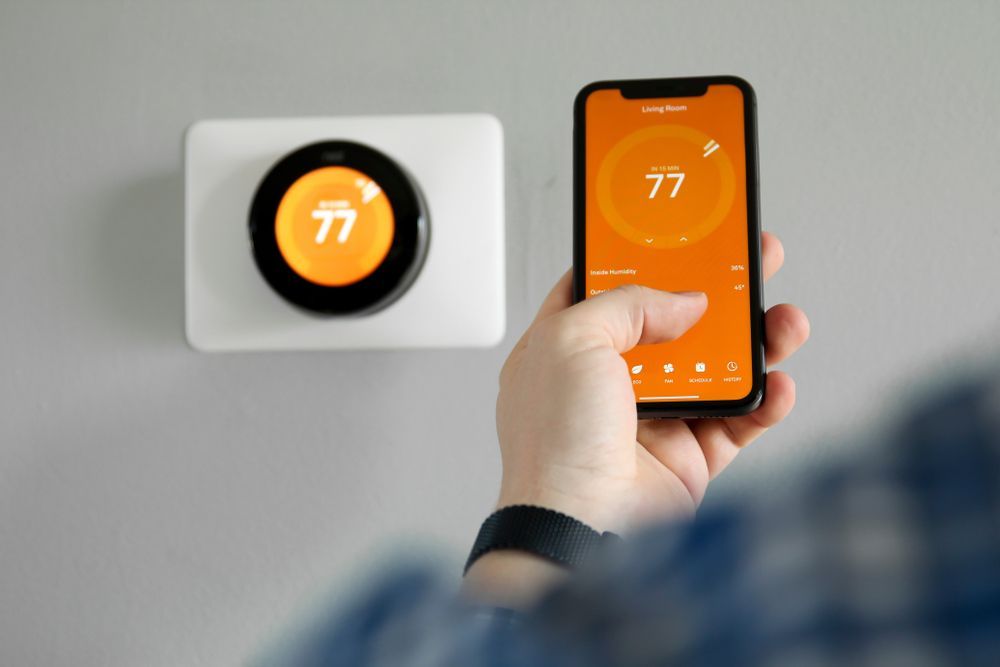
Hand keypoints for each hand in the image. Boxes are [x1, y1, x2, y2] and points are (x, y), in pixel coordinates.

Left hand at [464, 233, 808, 604]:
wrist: (581, 529)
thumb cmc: (555, 443)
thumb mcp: (571, 339)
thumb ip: (628, 303)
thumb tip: (685, 301)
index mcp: (566, 351)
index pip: (607, 290)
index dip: (643, 259)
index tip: (679, 234)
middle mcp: (607, 384)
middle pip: (673, 323)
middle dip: (718, 291)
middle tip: (754, 261)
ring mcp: (649, 421)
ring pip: (715, 369)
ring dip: (755, 343)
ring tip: (785, 321)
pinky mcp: (686, 459)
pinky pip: (737, 422)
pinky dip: (764, 402)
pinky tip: (778, 384)